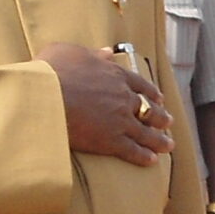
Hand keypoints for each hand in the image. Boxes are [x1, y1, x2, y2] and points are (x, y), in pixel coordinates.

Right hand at [38, 43, 171, 166]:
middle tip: (168, 122)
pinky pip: (132, 151)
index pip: (140, 85)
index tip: (159, 98)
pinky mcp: (110, 142)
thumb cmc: (52, 71)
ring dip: (159, 140)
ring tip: (168, 146)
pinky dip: (143, 157)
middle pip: (149, 109)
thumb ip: (93, 54)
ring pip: (146, 132)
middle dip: (160, 117)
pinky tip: (151, 161)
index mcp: (115, 75)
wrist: (45, 96)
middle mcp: (123, 98)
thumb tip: (107, 52)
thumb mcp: (71, 52)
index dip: (151, 93)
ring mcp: (120, 121)